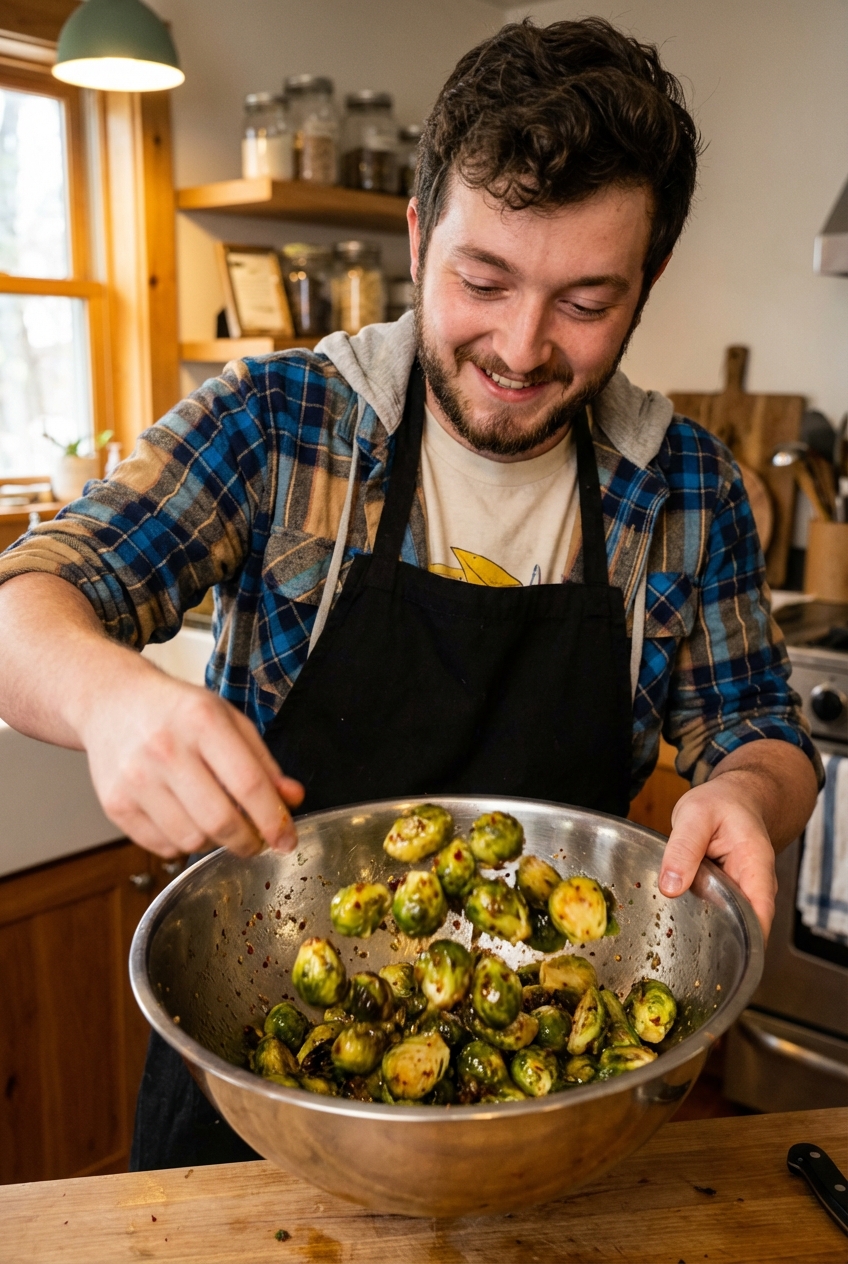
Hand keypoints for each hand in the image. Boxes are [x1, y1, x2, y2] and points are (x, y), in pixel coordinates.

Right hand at [80, 661, 303, 859]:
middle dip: (248, 841)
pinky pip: (163, 847)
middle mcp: (165, 749)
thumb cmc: (176, 710)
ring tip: (217, 823)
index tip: (286, 839)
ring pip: (192, 840)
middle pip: (220, 820)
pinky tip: (187, 820)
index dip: (273, 820)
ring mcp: (135, 779)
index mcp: (202, 721)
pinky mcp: (115, 804)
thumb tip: (291, 799)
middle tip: (256, 842)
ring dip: (215, 842)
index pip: (248, 784)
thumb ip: (263, 762)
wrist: (112, 701)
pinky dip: (183, 843)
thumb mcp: (227, 719)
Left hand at [657, 740, 818, 941]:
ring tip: (673, 943)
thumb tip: (671, 888)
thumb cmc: (721, 804)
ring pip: (727, 924)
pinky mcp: (726, 896)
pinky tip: (674, 924)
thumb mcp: (696, 815)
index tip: (719, 962)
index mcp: (755, 868)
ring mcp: (742, 895)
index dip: (744, 945)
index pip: (759, 917)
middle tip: (682, 958)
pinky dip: (697, 919)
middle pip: (744, 929)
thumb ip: (683, 849)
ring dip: (704, 935)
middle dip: (717, 946)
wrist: (735, 799)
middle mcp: (755, 887)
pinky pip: (715, 914)